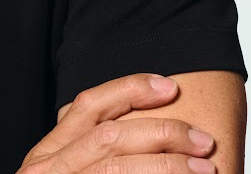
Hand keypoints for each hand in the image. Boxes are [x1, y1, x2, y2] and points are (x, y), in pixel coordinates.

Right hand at [18, 73, 217, 172]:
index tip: (168, 86)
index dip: (129, 89)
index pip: (89, 105)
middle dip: (161, 131)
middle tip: (200, 139)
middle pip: (110, 135)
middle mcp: (49, 169)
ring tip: (203, 169)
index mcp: (47, 154)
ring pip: (118, 166)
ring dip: (167, 164)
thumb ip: (83, 155)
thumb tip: (139, 132)